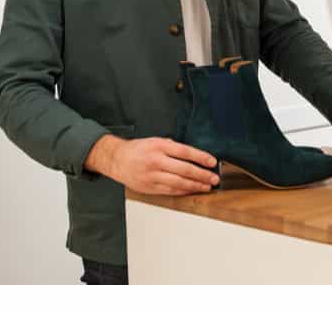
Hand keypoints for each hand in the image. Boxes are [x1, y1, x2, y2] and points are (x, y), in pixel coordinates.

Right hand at [85, 135, 218, 195]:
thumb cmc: (139, 149)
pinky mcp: (149, 187)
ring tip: (207, 186)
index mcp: (158, 146)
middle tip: (214, 178)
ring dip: (195, 186)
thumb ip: (173, 147)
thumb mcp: (156, 141)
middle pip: (184, 169)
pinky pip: (170, 191)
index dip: (201, 157)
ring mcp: (152, 176)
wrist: (117, 160)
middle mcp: (155, 161)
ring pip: (178, 183)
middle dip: (202, 175)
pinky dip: (183, 191)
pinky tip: (192, 190)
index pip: (185, 152)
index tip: (212, 162)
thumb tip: (195, 156)